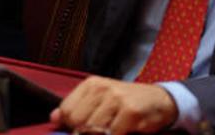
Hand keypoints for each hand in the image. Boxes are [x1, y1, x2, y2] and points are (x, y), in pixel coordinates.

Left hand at [50, 76, 177, 134]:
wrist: (160, 100)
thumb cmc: (127, 103)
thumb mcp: (100, 100)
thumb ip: (77, 108)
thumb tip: (54, 118)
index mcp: (91, 84)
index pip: (67, 110)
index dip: (72, 125)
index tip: (82, 129)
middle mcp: (102, 88)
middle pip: (78, 122)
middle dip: (86, 132)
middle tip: (101, 130)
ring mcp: (116, 99)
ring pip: (94, 129)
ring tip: (113, 129)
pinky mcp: (130, 111)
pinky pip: (113, 134)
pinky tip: (125, 130)